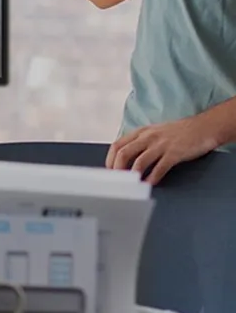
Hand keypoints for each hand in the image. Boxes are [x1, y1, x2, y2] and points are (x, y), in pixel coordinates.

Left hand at [105, 113, 219, 184]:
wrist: (203, 127)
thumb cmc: (178, 132)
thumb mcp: (154, 133)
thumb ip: (140, 143)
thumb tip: (125, 159)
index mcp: (141, 132)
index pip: (117, 145)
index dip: (110, 160)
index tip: (109, 172)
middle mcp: (148, 137)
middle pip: (124, 153)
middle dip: (117, 169)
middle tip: (117, 182)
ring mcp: (161, 145)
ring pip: (139, 161)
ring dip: (132, 175)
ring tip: (130, 185)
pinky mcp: (174, 153)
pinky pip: (160, 167)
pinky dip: (153, 177)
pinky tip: (149, 184)